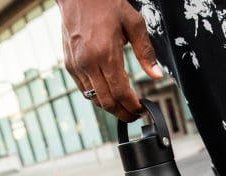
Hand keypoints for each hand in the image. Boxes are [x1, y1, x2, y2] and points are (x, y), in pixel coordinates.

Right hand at [58, 0, 162, 121]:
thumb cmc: (107, 4)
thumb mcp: (134, 23)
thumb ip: (146, 52)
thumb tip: (156, 76)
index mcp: (106, 53)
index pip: (121, 92)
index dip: (132, 106)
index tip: (142, 110)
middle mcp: (88, 63)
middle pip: (107, 102)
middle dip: (123, 113)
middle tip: (135, 115)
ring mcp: (76, 65)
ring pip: (94, 99)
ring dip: (110, 107)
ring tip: (124, 107)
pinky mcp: (69, 65)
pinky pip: (84, 90)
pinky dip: (97, 97)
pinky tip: (109, 94)